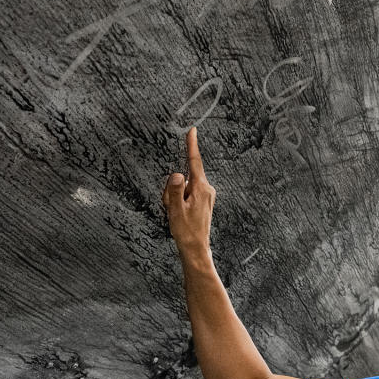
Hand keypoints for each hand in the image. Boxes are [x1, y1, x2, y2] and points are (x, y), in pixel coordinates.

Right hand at [162, 126, 215, 255]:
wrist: (196, 248)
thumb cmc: (186, 231)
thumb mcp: (175, 210)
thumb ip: (174, 190)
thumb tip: (177, 174)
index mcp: (201, 189)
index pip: (194, 162)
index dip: (191, 145)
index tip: (192, 130)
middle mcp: (207, 189)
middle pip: (183, 177)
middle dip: (172, 189)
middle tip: (172, 207)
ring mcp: (206, 195)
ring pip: (183, 186)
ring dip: (175, 197)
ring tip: (177, 213)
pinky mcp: (204, 201)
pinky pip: (187, 193)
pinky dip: (179, 201)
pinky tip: (181, 214)